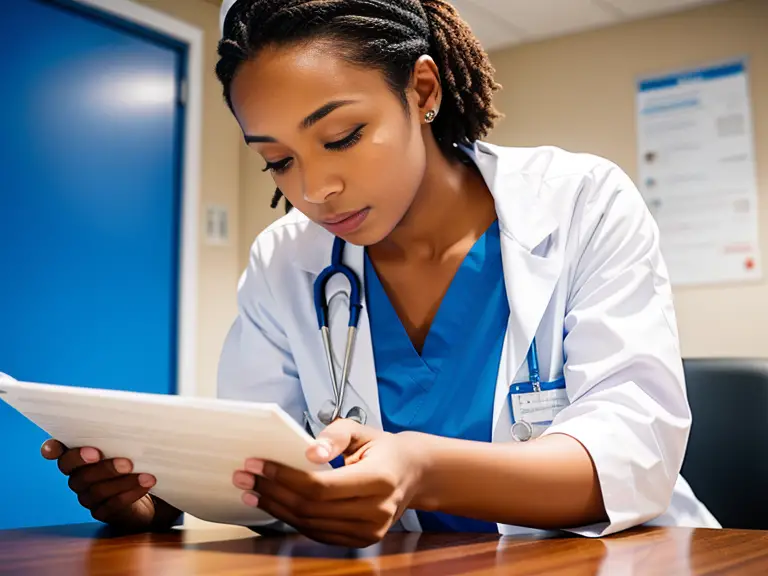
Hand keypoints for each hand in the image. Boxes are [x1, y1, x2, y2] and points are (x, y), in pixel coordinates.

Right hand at [41, 439, 158, 530]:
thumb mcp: (128, 446)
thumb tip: (133, 423)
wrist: (148, 489)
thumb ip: (120, 438)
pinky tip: (145, 484)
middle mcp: (78, 478)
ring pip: (98, 491)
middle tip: (126, 462)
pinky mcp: (103, 512)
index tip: (53, 448)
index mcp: (79, 458)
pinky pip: (113, 505)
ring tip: (145, 475)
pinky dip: (131, 493)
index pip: (59, 453)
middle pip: (81, 475)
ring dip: (123, 481)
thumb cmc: (135, 459)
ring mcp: (88, 497)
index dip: (52, 450)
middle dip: (103, 468)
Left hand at [232, 420, 424, 547]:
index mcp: (379, 480)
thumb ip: (334, 435)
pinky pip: (317, 533)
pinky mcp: (361, 540)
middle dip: (272, 492)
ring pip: (309, 524)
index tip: (258, 464)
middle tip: (245, 476)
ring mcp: (369, 531)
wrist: (412, 474)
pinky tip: (273, 504)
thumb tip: (309, 452)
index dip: (285, 477)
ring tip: (251, 490)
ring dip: (275, 507)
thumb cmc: (382, 449)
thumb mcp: (361, 430)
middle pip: (311, 508)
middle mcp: (376, 511)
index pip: (321, 486)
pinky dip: (291, 519)